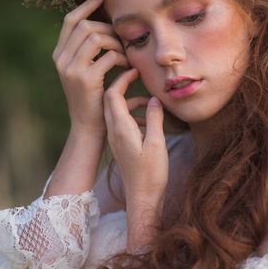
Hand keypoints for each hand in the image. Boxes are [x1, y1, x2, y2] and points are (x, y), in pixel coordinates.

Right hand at [52, 0, 129, 135]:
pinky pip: (108, 57)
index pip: (70, 21)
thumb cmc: (92, 98)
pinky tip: (128, 67)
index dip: (86, 6)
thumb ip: (87, 51)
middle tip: (123, 40)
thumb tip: (102, 27)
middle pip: (86, 27)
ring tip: (126, 55)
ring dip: (116, 43)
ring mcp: (72, 69)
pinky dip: (122, 58)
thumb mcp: (84, 71)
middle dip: (108, 29)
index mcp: (59, 56)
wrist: (88, 127)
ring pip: (96, 38)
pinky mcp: (86, 79)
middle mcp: (62, 60)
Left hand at [103, 67, 168, 209]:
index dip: (122, 78)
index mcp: (121, 128)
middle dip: (122, 84)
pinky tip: (148, 119)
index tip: (136, 70)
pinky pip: (121, 122)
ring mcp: (116, 138)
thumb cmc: (151, 174)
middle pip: (110, 99)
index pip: (113, 94)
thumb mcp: (157, 144)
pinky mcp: (120, 145)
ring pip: (116, 110)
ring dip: (130, 101)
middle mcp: (114, 131)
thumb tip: (153, 99)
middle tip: (138, 76)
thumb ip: (154, 119)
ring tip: (149, 100)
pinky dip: (132, 114)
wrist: (141, 198)